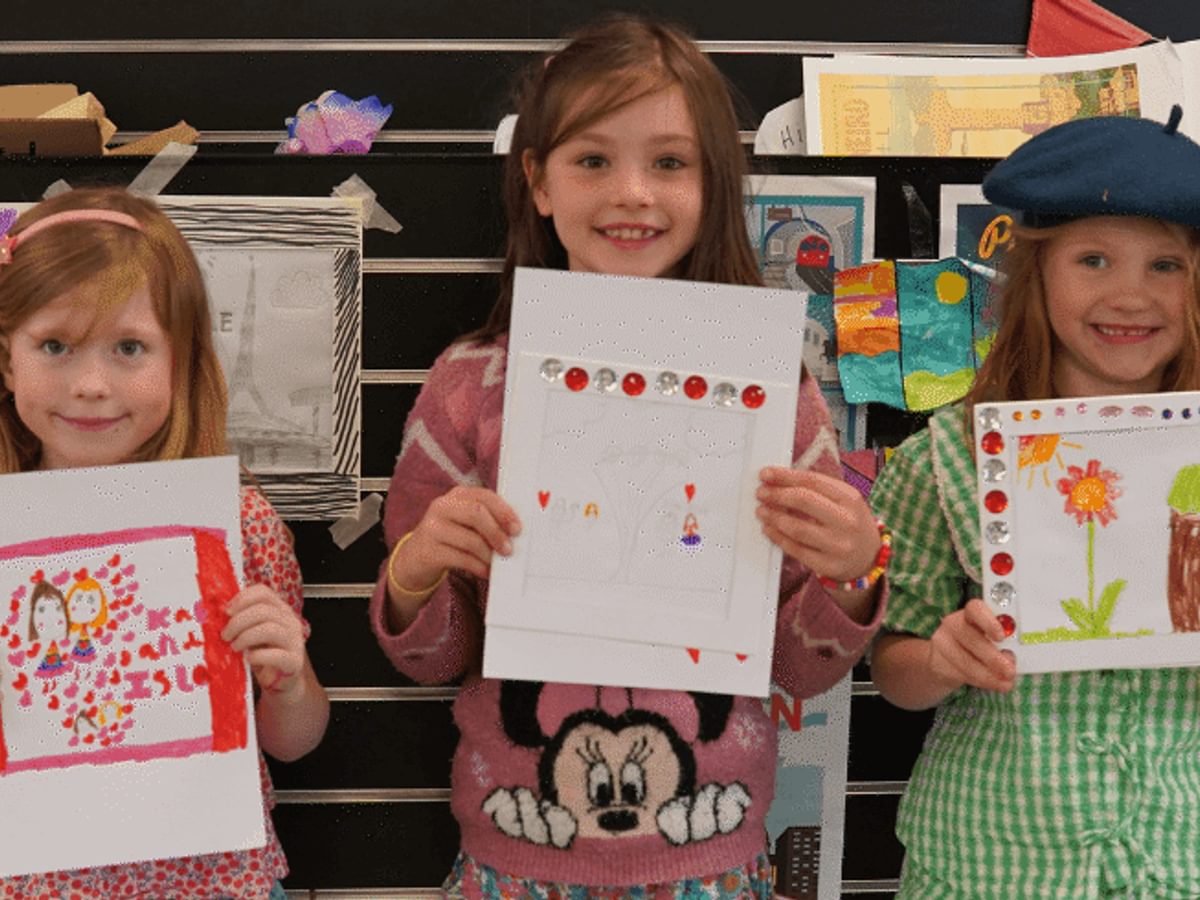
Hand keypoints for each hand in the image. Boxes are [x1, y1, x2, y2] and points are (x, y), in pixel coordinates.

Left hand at [222, 585, 305, 697]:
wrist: (280, 682)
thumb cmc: (264, 655)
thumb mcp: (252, 633)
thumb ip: (242, 622)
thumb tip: (217, 613)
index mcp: (280, 610)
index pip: (263, 593)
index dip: (242, 599)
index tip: (226, 612)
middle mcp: (290, 621)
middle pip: (264, 610)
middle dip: (238, 621)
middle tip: (225, 635)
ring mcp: (295, 641)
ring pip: (270, 629)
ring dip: (245, 637)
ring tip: (234, 647)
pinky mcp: (294, 661)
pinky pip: (275, 654)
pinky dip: (257, 656)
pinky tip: (249, 659)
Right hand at [393, 486, 520, 585]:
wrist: (415, 559)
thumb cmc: (449, 538)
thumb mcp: (465, 523)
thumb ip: (486, 521)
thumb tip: (513, 534)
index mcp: (457, 495)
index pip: (484, 496)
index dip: (504, 512)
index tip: (517, 529)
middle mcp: (442, 506)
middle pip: (477, 513)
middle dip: (497, 533)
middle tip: (509, 549)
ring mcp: (432, 528)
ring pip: (470, 539)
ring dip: (488, 554)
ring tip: (495, 563)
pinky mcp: (429, 551)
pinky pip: (461, 559)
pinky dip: (478, 567)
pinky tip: (485, 571)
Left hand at [755, 467, 879, 580]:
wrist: (868, 558)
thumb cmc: (849, 523)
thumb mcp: (844, 501)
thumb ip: (816, 489)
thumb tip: (778, 480)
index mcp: (851, 499)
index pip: (813, 481)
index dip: (785, 476)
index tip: (766, 474)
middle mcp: (847, 521)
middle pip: (804, 501)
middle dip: (777, 495)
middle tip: (761, 493)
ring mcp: (838, 545)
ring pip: (798, 528)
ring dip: (774, 517)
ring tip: (761, 511)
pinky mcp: (828, 565)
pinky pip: (796, 550)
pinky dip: (778, 538)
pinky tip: (768, 529)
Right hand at [928, 599, 1015, 693]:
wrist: (948, 659)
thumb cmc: (979, 645)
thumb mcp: (994, 639)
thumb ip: (1005, 643)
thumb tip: (1012, 656)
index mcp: (971, 613)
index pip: (975, 609)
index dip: (989, 622)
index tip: (1002, 637)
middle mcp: (954, 624)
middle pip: (970, 637)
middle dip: (992, 657)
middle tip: (1009, 671)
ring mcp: (943, 642)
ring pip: (965, 660)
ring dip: (988, 675)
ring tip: (1005, 683)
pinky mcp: (938, 662)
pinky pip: (960, 674)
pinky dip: (980, 682)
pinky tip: (991, 683)